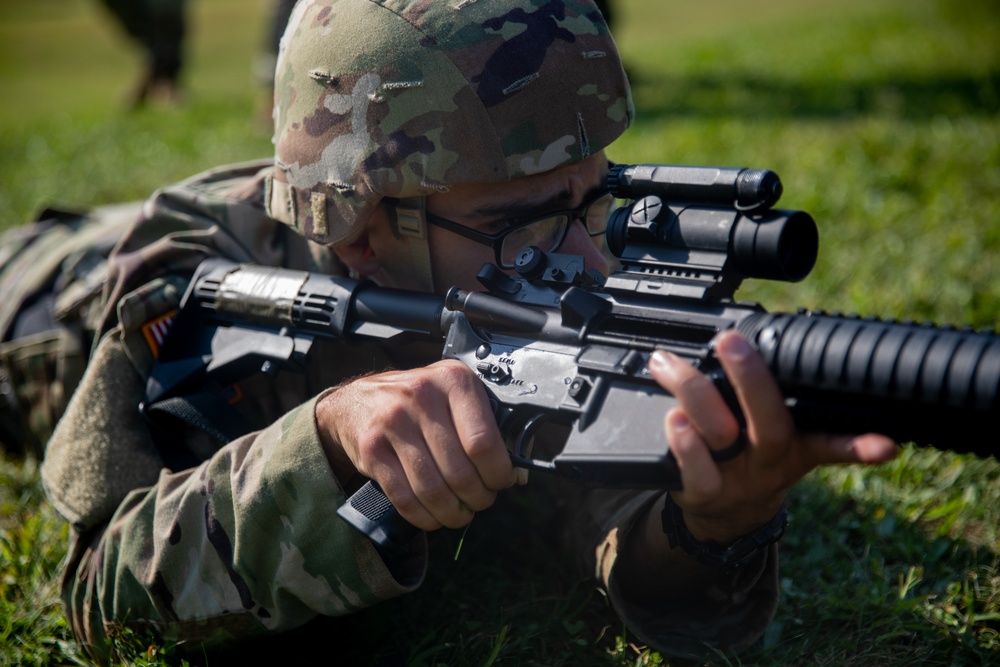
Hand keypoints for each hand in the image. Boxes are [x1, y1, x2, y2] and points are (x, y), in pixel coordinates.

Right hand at [315, 360, 516, 530]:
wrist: (357, 401)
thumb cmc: (419, 401)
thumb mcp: (455, 397)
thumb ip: (488, 428)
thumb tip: (517, 475)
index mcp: (453, 380)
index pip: (484, 442)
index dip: (498, 473)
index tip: (500, 482)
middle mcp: (421, 396)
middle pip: (459, 471)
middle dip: (477, 497)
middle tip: (480, 501)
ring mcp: (392, 422)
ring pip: (433, 489)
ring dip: (452, 513)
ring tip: (459, 514)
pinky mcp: (371, 449)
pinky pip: (404, 497)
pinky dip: (423, 517)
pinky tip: (433, 517)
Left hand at [648, 330, 897, 543]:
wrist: (726, 515)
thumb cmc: (750, 453)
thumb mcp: (777, 432)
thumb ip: (770, 392)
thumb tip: (757, 330)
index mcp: (798, 441)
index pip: (835, 439)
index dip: (862, 444)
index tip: (887, 445)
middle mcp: (771, 459)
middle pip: (770, 422)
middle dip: (753, 378)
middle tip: (732, 341)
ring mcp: (738, 478)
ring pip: (721, 436)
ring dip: (696, 394)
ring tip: (671, 366)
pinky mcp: (705, 494)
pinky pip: (696, 472)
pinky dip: (684, 444)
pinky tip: (673, 419)